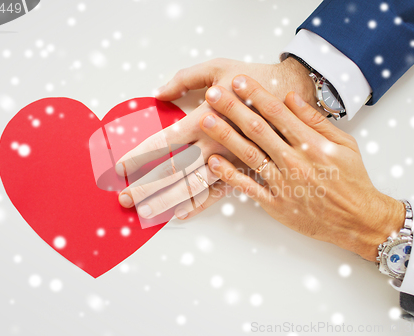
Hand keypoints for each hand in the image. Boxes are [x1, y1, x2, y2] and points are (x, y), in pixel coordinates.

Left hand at [116, 57, 316, 219]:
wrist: (294, 95)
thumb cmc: (256, 79)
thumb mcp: (218, 67)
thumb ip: (185, 79)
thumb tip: (158, 93)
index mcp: (205, 119)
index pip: (164, 142)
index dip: (139, 155)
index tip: (120, 167)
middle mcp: (214, 144)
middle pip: (173, 171)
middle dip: (146, 186)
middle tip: (123, 199)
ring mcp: (230, 162)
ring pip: (193, 187)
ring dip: (167, 201)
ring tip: (145, 212)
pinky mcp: (245, 171)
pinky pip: (220, 193)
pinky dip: (200, 205)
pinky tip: (182, 214)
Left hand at [200, 75, 404, 260]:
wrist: (358, 219)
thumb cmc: (352, 180)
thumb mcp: (344, 144)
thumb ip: (316, 121)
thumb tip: (291, 97)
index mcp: (312, 143)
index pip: (278, 113)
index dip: (256, 94)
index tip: (239, 80)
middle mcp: (295, 161)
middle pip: (258, 130)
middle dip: (233, 109)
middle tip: (213, 93)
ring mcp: (284, 183)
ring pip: (249, 155)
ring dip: (225, 136)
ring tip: (206, 120)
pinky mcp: (276, 204)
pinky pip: (249, 188)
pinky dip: (230, 175)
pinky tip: (213, 161)